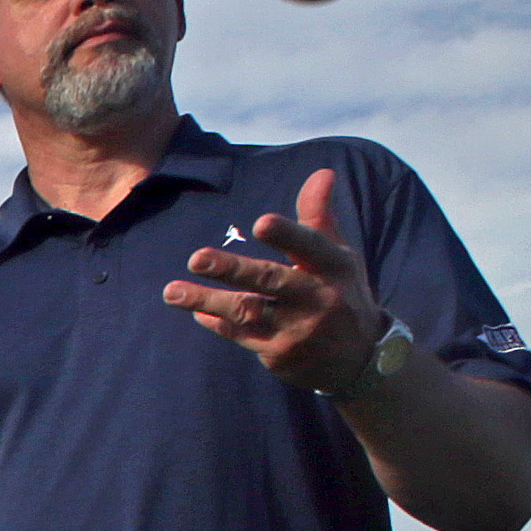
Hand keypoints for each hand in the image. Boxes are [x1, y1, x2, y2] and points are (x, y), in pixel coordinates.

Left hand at [164, 166, 382, 390]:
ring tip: (171, 291)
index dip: (287, 235)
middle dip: (232, 269)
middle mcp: (316, 298)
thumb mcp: (338, 255)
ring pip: (246, 311)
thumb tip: (321, 172)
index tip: (260, 223)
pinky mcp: (279, 354)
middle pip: (270, 280)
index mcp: (333, 267)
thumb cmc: (341, 292)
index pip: (310, 247)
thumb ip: (318, 216)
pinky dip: (216, 322)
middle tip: (196, 258)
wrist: (359, 358)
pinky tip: (194, 309)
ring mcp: (296, 330)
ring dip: (207, 300)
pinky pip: (240, 334)